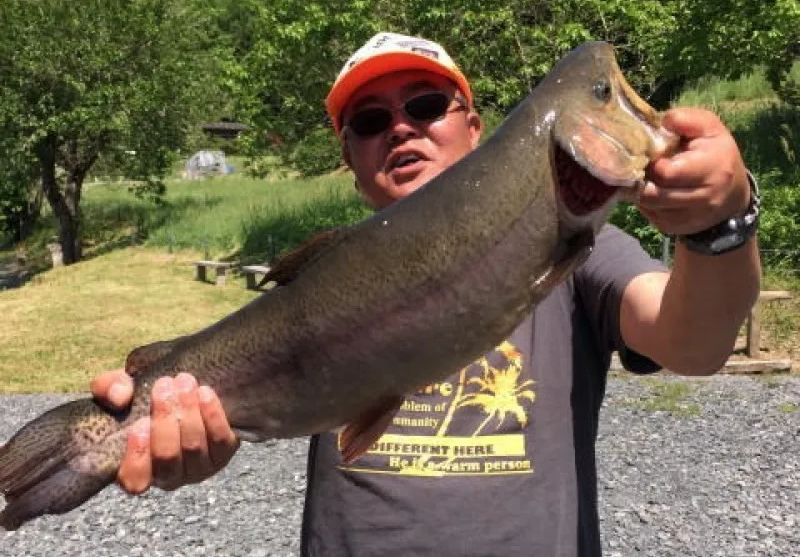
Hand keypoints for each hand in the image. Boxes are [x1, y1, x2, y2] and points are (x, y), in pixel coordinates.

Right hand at [90, 370, 238, 493]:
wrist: (185, 394)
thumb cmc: (145, 397)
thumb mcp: (121, 389)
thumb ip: (109, 388)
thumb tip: (119, 397)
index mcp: (138, 468)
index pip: (134, 479)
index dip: (138, 454)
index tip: (139, 422)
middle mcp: (168, 476)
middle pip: (167, 456)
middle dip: (165, 419)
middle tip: (164, 385)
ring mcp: (198, 469)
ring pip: (193, 447)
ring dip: (188, 412)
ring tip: (184, 382)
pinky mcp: (223, 455)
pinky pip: (221, 440)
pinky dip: (212, 415)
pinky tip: (204, 392)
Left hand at [636, 108, 750, 235]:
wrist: (732, 194)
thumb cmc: (716, 153)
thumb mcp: (709, 128)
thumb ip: (687, 119)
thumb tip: (662, 121)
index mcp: (713, 169)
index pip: (668, 172)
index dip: (653, 161)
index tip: (652, 152)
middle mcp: (704, 198)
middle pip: (652, 193)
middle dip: (642, 177)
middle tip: (642, 165)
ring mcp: (689, 218)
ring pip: (648, 205)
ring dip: (639, 190)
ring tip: (646, 176)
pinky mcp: (674, 228)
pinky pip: (648, 214)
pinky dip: (644, 201)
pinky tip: (653, 189)